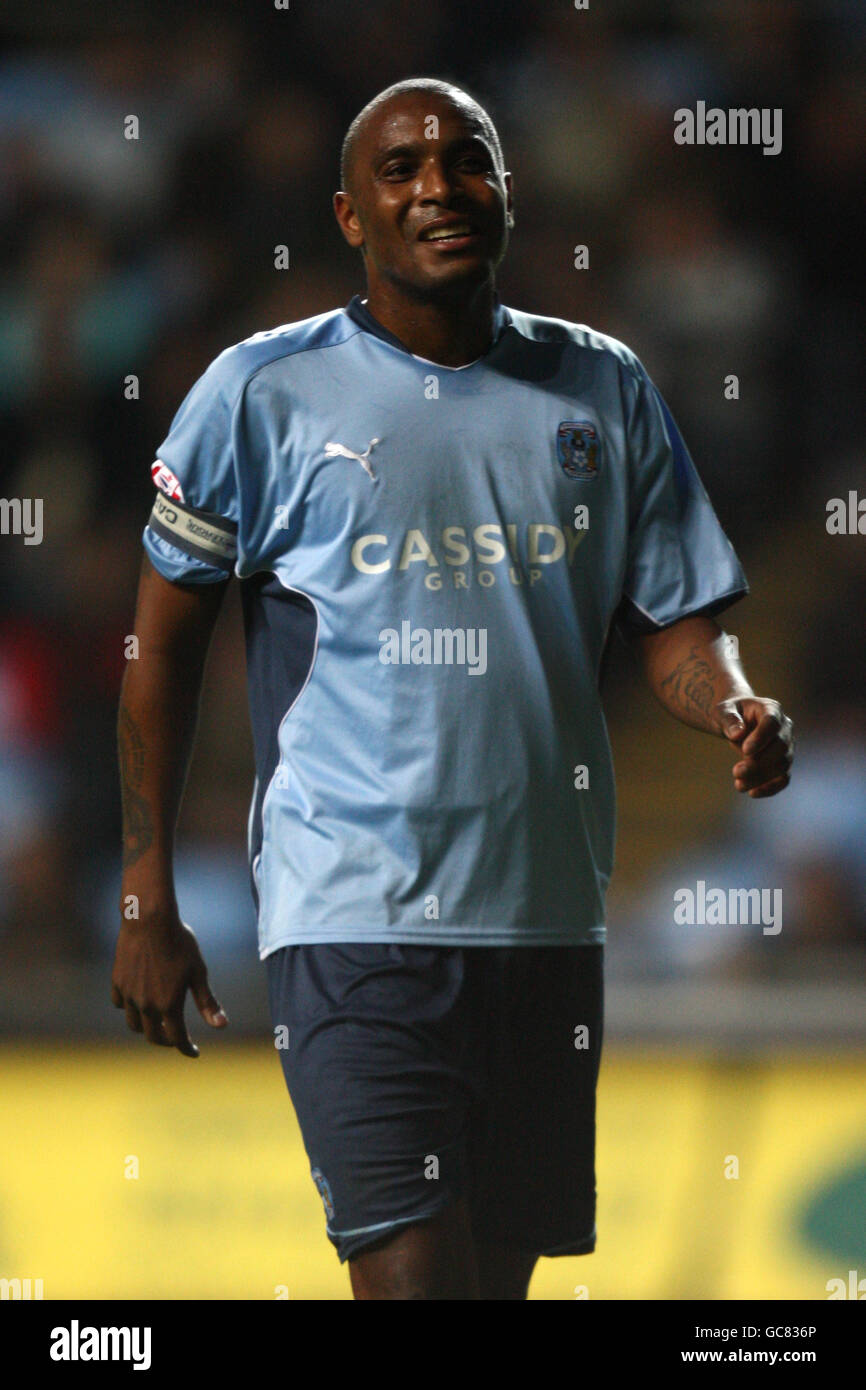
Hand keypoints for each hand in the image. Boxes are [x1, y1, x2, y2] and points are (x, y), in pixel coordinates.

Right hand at [111, 908, 226, 1056]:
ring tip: (157, 1023)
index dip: (187, 1048)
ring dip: (146, 1028)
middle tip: (176, 1039)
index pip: (177, 1038)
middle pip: (153, 1037)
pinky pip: (120, 1004)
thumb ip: (207, 1002)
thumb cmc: (179, 942)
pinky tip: (139, 1002)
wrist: (149, 919)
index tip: (194, 1052)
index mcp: (168, 1004)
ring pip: (134, 1024)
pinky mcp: (117, 981)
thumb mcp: (198, 972)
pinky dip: (129, 1008)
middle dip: (167, 1042)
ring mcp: (128, 994)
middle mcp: (146, 1004)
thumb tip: (222, 1026)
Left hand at [716, 696, 793, 797]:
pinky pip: (783, 778)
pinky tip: (752, 793)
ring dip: (761, 777)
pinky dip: (770, 788)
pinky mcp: (782, 762)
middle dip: (759, 762)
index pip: (772, 722)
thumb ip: (729, 719)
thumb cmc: (729, 713)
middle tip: (735, 772)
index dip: (761, 737)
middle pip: (781, 746)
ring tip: (738, 785)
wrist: (736, 722)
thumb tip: (738, 734)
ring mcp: (787, 745)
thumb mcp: (722, 711)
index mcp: (771, 709)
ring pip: (783, 765)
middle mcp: (784, 727)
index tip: (745, 751)